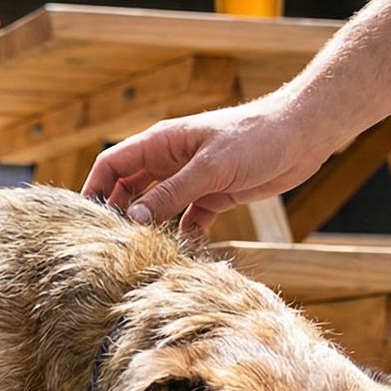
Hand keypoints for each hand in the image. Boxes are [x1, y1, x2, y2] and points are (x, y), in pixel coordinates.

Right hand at [81, 94, 341, 235]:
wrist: (304, 135)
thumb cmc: (256, 138)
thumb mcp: (210, 168)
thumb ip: (171, 194)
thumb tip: (134, 219)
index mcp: (161, 143)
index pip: (112, 165)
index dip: (95, 189)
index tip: (87, 221)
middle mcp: (171, 161)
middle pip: (131, 190)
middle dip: (121, 216)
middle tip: (114, 246)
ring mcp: (192, 179)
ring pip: (158, 208)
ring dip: (153, 229)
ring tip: (145, 254)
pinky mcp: (214, 195)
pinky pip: (189, 220)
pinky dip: (185, 236)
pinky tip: (186, 251)